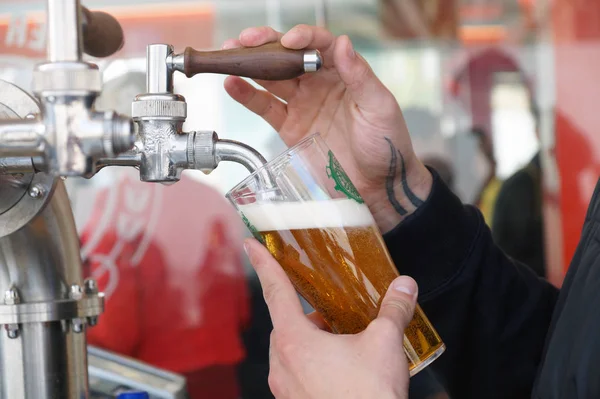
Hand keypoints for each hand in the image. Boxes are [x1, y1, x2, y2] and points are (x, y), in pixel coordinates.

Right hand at [223, 25, 431, 232]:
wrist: (377, 185)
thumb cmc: (387, 144)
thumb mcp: (379, 107)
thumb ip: (359, 75)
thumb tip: (343, 43)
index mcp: (344, 73)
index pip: (319, 45)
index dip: (302, 37)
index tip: (289, 40)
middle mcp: (320, 83)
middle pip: (288, 55)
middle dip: (266, 44)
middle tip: (247, 39)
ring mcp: (303, 104)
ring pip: (272, 78)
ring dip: (250, 64)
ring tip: (230, 54)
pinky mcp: (290, 127)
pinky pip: (266, 107)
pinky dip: (247, 95)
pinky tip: (232, 84)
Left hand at [244, 238, 417, 398]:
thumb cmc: (368, 396)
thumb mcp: (384, 344)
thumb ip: (392, 310)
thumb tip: (404, 287)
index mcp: (294, 340)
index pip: (275, 290)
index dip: (264, 263)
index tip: (250, 245)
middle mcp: (281, 365)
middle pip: (287, 325)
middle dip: (310, 317)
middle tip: (337, 317)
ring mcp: (285, 390)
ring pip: (291, 352)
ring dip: (312, 343)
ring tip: (344, 347)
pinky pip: (296, 375)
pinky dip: (313, 366)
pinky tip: (340, 372)